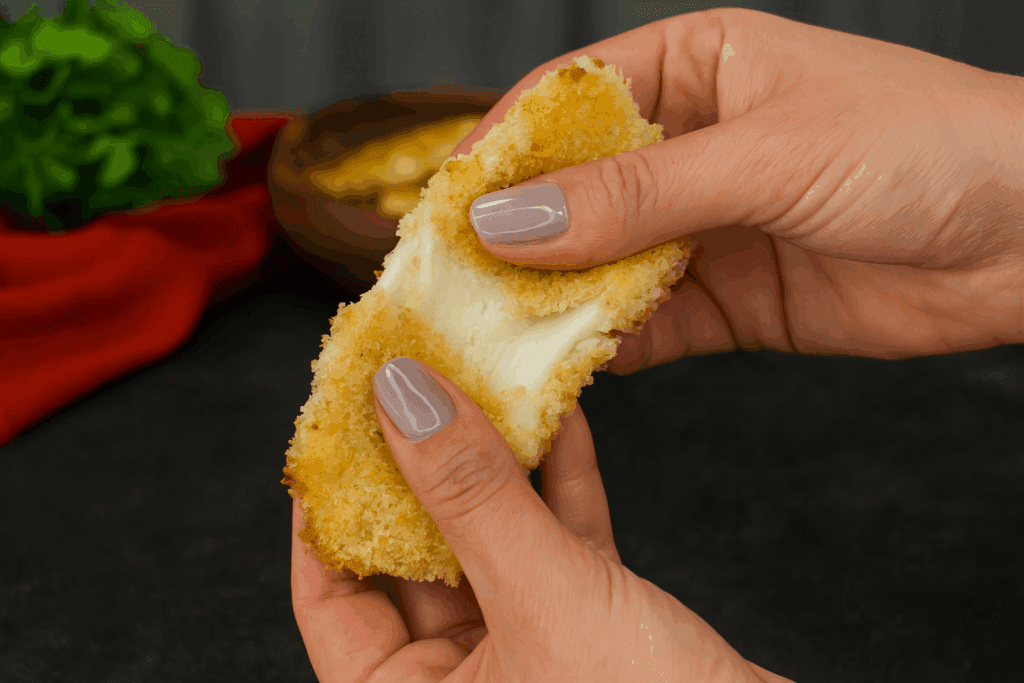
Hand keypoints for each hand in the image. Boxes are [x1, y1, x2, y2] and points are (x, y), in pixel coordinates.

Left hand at [291, 357, 791, 681]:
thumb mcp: (544, 600)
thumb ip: (471, 497)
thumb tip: (402, 395)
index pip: (332, 598)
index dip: (326, 506)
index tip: (336, 423)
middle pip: (412, 557)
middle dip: (421, 465)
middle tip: (413, 382)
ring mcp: (524, 657)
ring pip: (490, 541)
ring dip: (495, 462)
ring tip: (483, 382)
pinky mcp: (586, 632)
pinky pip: (556, 544)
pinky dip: (559, 484)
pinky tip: (559, 419)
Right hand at [453, 8, 1023, 371]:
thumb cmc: (922, 148)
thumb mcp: (766, 154)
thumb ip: (634, 196)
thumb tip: (509, 220)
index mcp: (694, 69)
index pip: (568, 100)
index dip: (500, 149)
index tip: (441, 204)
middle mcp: (690, 147)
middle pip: (572, 191)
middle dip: (515, 237)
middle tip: (449, 284)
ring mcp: (705, 227)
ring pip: (602, 264)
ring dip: (552, 299)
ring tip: (493, 333)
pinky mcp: (728, 300)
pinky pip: (647, 323)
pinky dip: (607, 344)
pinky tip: (569, 363)